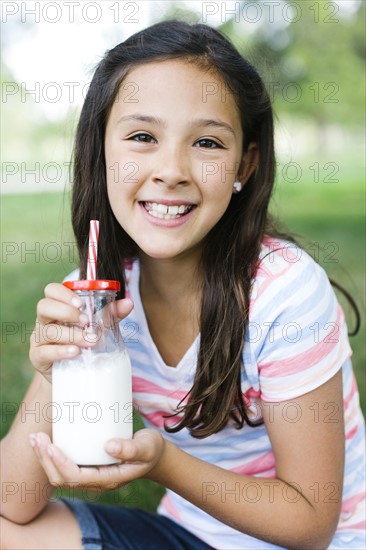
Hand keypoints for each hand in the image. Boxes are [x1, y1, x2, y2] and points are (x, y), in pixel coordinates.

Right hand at [29, 283, 133, 382]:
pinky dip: (61, 351)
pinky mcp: (38, 357)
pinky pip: (44, 352)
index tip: (81, 303)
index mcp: (58, 307)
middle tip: (86, 322)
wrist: (74, 373)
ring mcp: (39, 339)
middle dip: (66, 312)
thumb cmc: (84, 343)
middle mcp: (45, 320)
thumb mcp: (98, 326)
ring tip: (89, 341)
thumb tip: (129, 303)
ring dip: (70, 334)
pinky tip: (75, 352)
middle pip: (44, 306)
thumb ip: (112, 314)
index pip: (52, 290)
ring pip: (47, 331)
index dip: (64, 293)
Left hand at [29, 429, 164, 489]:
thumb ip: (131, 448)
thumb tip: (108, 446)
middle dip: (45, 460)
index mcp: (108, 480)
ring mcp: (91, 476)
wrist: (154, 455)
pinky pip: (65, 467)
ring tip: (35, 439)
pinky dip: (51, 456)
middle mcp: (96, 482)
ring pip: (60, 475)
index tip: (50, 445)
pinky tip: (46, 442)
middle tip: (36, 437)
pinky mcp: (89, 466)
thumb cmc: (150, 449)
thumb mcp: (146, 447)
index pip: (76, 477)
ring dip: (45, 458)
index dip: (60, 463)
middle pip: (62, 479)